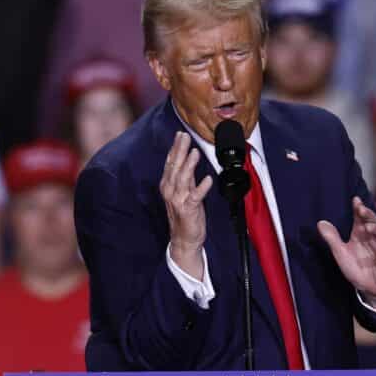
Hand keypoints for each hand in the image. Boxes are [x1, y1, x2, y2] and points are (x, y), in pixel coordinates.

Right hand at [161, 132, 212, 277]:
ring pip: (183, 179)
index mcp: (168, 186)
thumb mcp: (184, 193)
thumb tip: (189, 160)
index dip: (175, 148)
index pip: (170, 163)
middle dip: (180, 151)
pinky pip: (196, 196)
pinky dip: (202, 187)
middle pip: (175, 167)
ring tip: (195, 152)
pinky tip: (208, 179)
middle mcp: (171, 191)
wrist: (184, 240)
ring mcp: (179, 200)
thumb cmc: (185, 216)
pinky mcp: (189, 210)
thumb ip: (186, 177)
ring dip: (189, 165)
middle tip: (185, 137)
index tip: (180, 135)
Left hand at [318, 197, 375, 312]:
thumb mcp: (340, 253)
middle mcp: (372, 238)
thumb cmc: (356, 267)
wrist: (368, 288)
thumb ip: (332, 238)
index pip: (360, 217)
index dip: (359, 208)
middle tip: (362, 210)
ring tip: (368, 228)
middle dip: (368, 215)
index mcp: (360, 234)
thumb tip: (320, 223)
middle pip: (373, 222)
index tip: (355, 200)